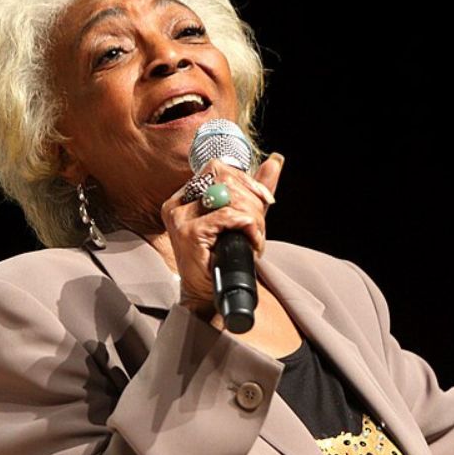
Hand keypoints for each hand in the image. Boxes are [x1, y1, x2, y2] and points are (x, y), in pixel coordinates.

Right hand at [160, 153, 284, 320]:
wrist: (210, 294)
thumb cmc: (223, 258)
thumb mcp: (242, 218)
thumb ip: (256, 189)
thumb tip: (275, 160)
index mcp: (184, 197)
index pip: (217, 167)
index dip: (245, 180)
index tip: (262, 200)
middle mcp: (178, 204)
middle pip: (225, 178)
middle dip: (252, 200)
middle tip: (257, 225)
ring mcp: (180, 218)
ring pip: (229, 195)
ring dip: (252, 216)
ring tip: (254, 236)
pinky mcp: (189, 232)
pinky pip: (229, 216)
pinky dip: (248, 227)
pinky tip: (251, 241)